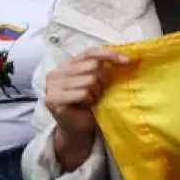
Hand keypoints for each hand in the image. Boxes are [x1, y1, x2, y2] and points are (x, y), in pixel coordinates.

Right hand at [46, 47, 128, 167]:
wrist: (77, 127)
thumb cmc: (89, 102)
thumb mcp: (96, 81)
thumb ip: (102, 67)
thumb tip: (126, 57)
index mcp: (66, 64)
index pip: (90, 52)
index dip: (109, 54)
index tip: (127, 61)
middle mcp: (56, 72)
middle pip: (92, 66)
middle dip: (102, 80)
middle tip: (98, 93)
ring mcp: (52, 86)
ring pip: (89, 80)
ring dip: (96, 92)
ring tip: (91, 100)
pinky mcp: (53, 100)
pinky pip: (83, 93)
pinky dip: (89, 100)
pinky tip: (85, 106)